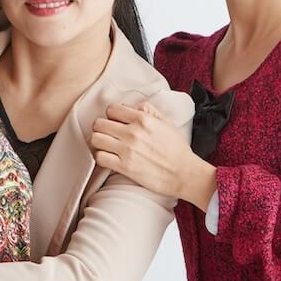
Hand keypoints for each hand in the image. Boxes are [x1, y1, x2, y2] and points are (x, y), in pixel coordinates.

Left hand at [90, 101, 215, 210]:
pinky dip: (100, 157)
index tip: (115, 122)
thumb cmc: (177, 149)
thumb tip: (128, 106)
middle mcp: (133, 132)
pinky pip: (100, 157)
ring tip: (106, 146)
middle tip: (107, 134)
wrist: (185, 173)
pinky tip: (108, 158)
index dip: (111, 116)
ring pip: (95, 139)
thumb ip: (147, 110)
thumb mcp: (166, 122)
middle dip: (101, 128)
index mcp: (142, 119)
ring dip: (98, 142)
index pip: (111, 109)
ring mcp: (127, 150)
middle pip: (98, 123)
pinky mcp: (125, 167)